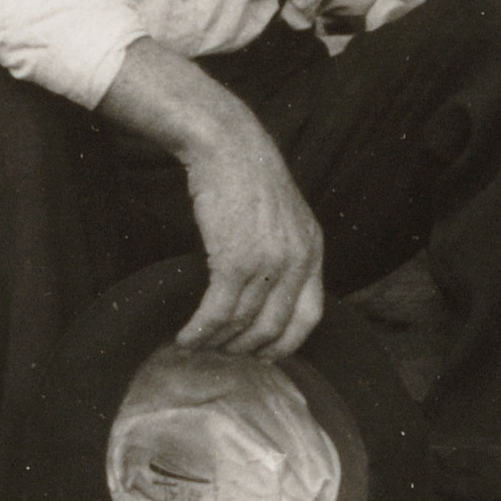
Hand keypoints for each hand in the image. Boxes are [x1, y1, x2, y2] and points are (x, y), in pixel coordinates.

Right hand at [177, 116, 329, 358]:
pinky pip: (219, 311)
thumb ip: (285, 252)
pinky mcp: (236, 260)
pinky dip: (201, 331)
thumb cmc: (246, 177)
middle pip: (276, 327)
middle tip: (223, 355)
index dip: (287, 342)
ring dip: (217, 342)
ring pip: (243, 323)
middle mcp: (298, 260)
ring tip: (198, 347)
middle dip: (247, 348)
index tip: (265, 354)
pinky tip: (187, 337)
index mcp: (314, 250)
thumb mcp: (284, 216)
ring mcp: (269, 262)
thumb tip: (268, 293)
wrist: (227, 144)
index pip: (311, 316)